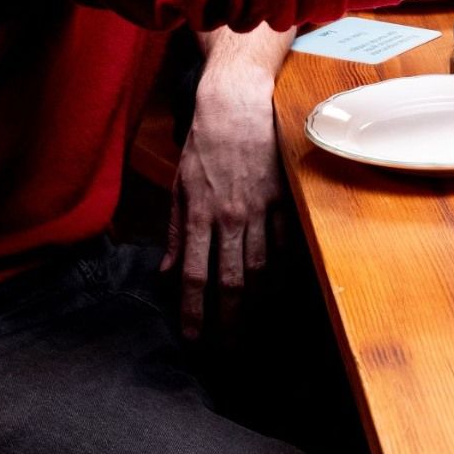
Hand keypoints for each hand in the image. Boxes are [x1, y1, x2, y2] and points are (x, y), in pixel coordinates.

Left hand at [164, 62, 282, 339]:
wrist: (239, 103)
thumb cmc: (204, 142)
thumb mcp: (178, 185)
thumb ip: (174, 232)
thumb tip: (167, 273)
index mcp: (199, 214)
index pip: (194, 276)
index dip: (193, 313)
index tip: (193, 339)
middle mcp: (231, 217)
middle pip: (232, 282)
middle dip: (229, 321)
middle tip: (228, 350)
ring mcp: (262, 210)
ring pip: (263, 269)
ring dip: (258, 305)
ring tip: (254, 329)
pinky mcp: (285, 200)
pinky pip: (286, 245)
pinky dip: (283, 272)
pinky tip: (279, 292)